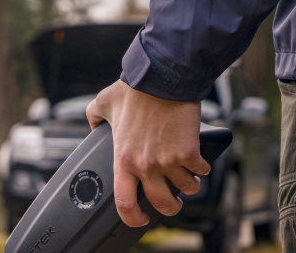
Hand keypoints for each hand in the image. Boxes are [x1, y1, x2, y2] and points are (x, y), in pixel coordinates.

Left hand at [86, 80, 210, 226]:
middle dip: (171, 208)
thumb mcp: (104, 103)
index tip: (141, 218)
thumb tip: (92, 123)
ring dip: (189, 185)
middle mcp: (145, 165)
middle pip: (162, 203)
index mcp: (123, 159)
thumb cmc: (135, 89)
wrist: (163, 78)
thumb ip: (94, 116)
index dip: (133, 218)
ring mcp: (168, 160)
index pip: (124, 203)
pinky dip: (202, 168)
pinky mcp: (189, 152)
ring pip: (186, 188)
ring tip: (189, 177)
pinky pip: (201, 171)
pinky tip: (200, 162)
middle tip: (174, 202)